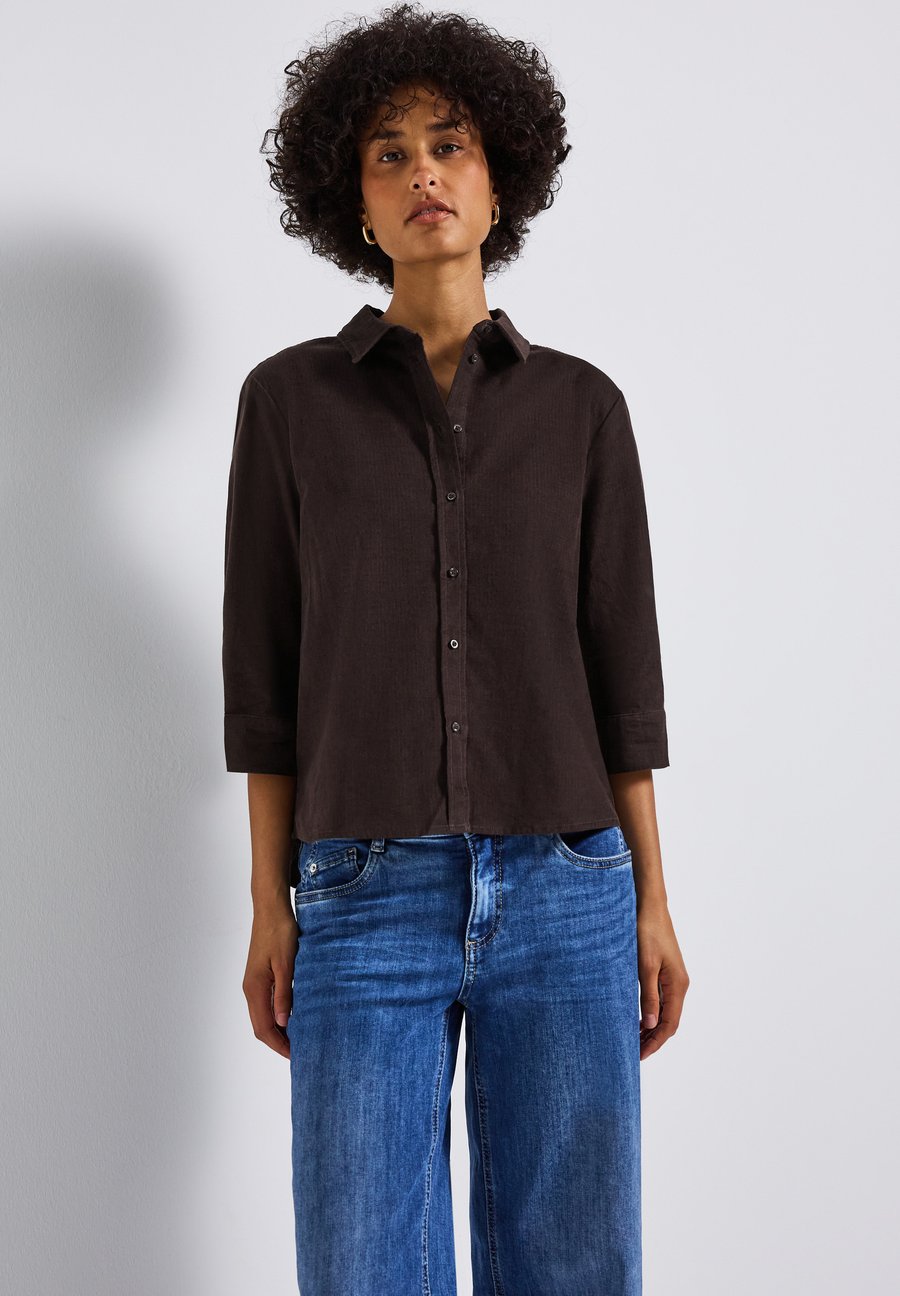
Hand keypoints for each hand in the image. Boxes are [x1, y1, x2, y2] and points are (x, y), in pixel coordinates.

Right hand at [242, 905, 298, 1059]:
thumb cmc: (279, 931)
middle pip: (261, 1025)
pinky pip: (266, 1004)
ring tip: (298, 1038)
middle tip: (299, 1052)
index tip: (296, 1056)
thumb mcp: (286, 964)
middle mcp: (251, 988)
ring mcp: (254, 982)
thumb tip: (283, 1023)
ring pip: (263, 1015)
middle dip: (278, 1042)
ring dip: (278, 1030)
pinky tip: (292, 1015)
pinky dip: (277, 1015)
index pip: (264, 1027)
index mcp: (255, 988)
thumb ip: (284, 994)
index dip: (279, 1045)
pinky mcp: (260, 976)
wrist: (271, 908)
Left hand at [636, 901, 689, 1059]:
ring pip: (665, 1012)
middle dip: (654, 1039)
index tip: (639, 1055)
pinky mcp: (665, 972)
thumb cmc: (646, 932)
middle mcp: (679, 984)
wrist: (649, 907)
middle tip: (634, 1053)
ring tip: (634, 1040)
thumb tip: (651, 1024)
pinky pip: (661, 1000)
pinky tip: (638, 1018)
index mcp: (677, 985)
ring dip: (652, 1027)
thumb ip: (648, 995)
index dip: (655, 1042)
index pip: (669, 1024)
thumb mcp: (644, 965)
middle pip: (669, 1021)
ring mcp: (673, 978)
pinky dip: (651, 1013)